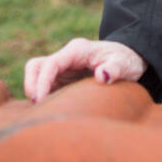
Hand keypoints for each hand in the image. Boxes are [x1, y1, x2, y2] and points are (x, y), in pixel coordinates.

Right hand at [23, 37, 146, 102]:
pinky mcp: (64, 78)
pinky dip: (43, 96)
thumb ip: (114, 69)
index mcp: (77, 50)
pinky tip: (50, 111)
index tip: (40, 100)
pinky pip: (46, 85)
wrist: (130, 58)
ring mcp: (64, 67)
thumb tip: (102, 76)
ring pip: (37, 74)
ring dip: (34, 90)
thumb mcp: (124, 64)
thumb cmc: (127, 60)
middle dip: (31, 84)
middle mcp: (66, 57)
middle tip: (38, 106)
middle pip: (36, 66)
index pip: (51, 63)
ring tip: (43, 110)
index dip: (42, 81)